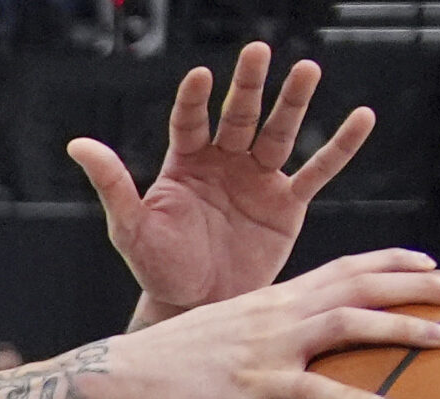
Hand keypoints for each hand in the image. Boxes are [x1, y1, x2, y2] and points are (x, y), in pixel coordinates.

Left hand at [69, 44, 375, 315]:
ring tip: (307, 69)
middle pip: (239, 115)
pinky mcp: (288, 204)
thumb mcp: (130, 228)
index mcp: (185, 164)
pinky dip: (341, 146)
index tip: (201, 76)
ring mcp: (258, 179)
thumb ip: (112, 184)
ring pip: (279, 133)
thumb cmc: (158, 268)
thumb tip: (77, 144)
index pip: (190, 121)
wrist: (195, 307)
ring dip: (293, 102)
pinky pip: (318, 171)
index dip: (195, 100)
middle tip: (258, 51)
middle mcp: (225, 162)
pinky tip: (362, 117)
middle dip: (248, 85)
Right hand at [90, 251, 439, 398]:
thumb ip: (266, 340)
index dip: (393, 262)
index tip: (434, 264)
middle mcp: (279, 311)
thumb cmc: (172, 363)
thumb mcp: (227, 337)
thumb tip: (294, 361)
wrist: (123, 371)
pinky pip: (312, 389)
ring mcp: (267, 344)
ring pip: (349, 323)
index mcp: (274, 298)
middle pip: (363, 284)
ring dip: (403, 328)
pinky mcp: (252, 382)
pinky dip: (351, 397)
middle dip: (423, 284)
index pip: (345, 266)